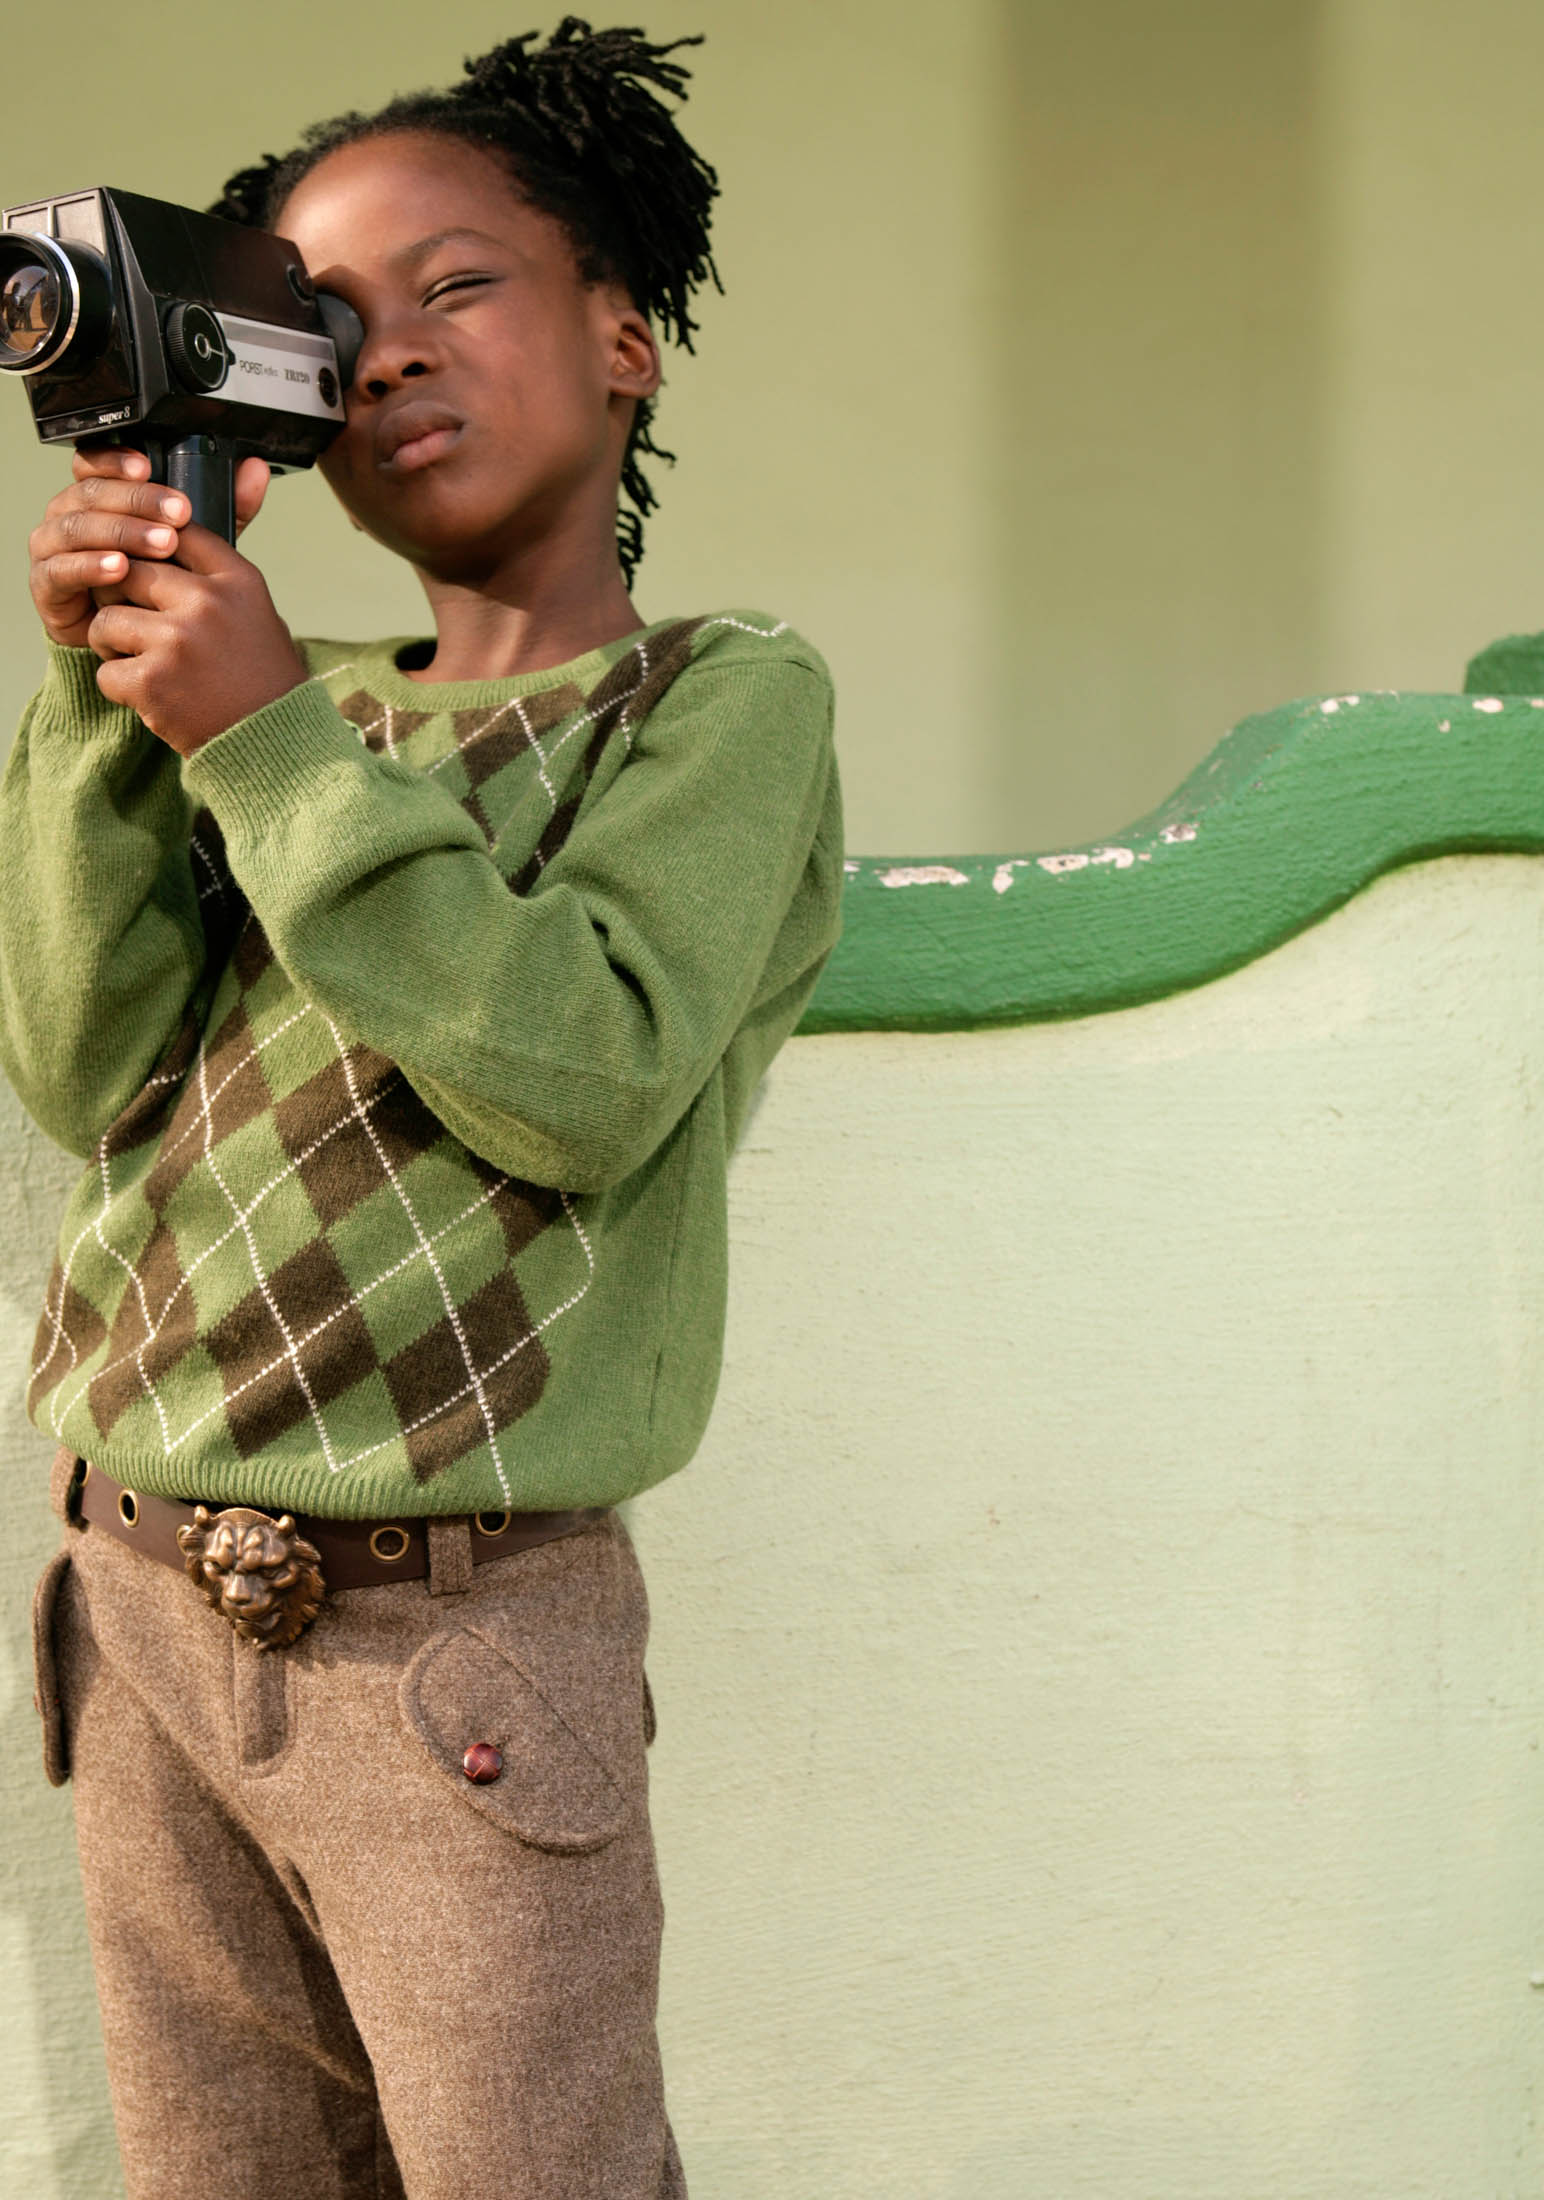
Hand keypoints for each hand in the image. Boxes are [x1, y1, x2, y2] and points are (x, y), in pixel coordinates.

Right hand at [28, 444, 269, 651]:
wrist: (143, 648)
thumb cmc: (164, 587)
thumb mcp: (199, 543)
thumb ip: (224, 506)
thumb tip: (257, 469)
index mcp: (101, 496)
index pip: (96, 462)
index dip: (116, 460)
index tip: (149, 466)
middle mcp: (71, 514)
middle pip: (91, 493)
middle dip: (137, 501)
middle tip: (178, 514)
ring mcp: (53, 548)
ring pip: (76, 527)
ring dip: (119, 532)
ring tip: (160, 544)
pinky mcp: (47, 585)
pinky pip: (60, 569)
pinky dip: (89, 566)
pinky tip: (119, 569)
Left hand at [87, 517, 307, 755]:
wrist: (274, 741)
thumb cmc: (263, 679)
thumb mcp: (256, 613)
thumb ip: (217, 579)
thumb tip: (167, 539)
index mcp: (237, 580)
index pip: (177, 533)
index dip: (153, 549)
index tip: (149, 570)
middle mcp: (208, 602)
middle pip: (130, 571)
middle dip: (119, 597)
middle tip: (129, 622)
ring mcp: (178, 640)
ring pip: (107, 621)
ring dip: (111, 644)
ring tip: (135, 662)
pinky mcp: (153, 681)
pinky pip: (106, 671)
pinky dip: (119, 687)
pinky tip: (147, 695)